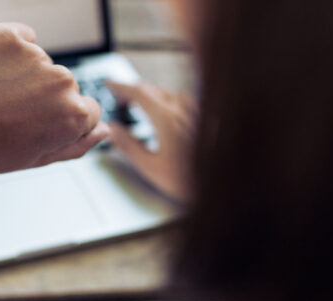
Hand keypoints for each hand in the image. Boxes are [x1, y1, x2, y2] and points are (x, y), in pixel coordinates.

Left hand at [0, 23, 109, 174]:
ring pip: (41, 63)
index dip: (60, 120)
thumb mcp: (36, 159)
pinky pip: (22, 37)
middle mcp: (61, 82)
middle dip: (43, 97)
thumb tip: (103, 131)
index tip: (35, 124)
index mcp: (74, 114)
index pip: (87, 110)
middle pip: (64, 85)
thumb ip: (77, 145)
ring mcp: (36, 56)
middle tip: (8, 113)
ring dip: (24, 75)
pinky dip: (10, 49)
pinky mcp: (9, 37)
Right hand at [106, 81, 195, 201]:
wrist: (223, 184)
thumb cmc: (190, 180)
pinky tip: (168, 113)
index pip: (138, 93)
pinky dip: (167, 102)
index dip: (121, 86)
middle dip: (134, 91)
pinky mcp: (206, 119)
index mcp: (166, 119)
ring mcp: (196, 113)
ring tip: (141, 106)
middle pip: (153, 89)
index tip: (110, 84)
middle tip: (121, 99)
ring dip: (151, 95)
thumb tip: (113, 130)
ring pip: (169, 93)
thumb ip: (129, 146)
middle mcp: (183, 110)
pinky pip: (183, 101)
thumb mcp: (151, 167)